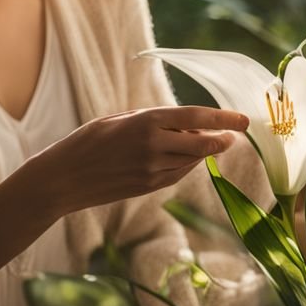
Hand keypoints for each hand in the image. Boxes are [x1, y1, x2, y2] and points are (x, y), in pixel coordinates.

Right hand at [37, 106, 248, 213]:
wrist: (63, 179)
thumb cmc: (86, 142)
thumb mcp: (118, 119)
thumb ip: (152, 120)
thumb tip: (185, 122)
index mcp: (145, 122)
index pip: (195, 117)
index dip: (223, 118)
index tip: (242, 119)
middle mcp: (153, 146)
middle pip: (202, 143)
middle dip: (223, 139)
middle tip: (235, 135)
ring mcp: (151, 170)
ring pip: (192, 160)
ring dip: (205, 151)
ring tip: (213, 143)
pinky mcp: (148, 187)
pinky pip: (178, 174)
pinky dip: (188, 164)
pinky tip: (189, 157)